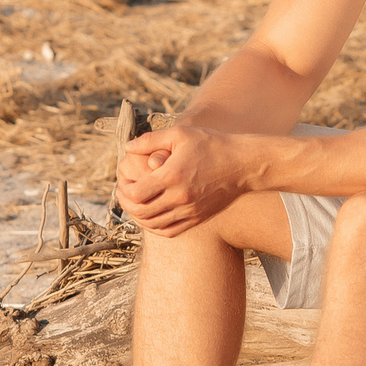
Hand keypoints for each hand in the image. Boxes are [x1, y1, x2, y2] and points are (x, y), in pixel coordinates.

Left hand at [116, 126, 250, 235]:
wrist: (243, 164)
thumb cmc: (212, 145)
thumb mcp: (180, 134)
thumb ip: (150, 140)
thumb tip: (127, 147)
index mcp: (172, 176)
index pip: (136, 194)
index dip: (124, 191)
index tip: (122, 182)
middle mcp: (180, 197)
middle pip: (142, 212)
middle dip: (127, 205)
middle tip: (123, 194)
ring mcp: (190, 211)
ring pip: (153, 225)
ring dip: (138, 217)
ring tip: (134, 205)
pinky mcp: (198, 218)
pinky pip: (169, 231)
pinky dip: (154, 227)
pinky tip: (151, 216)